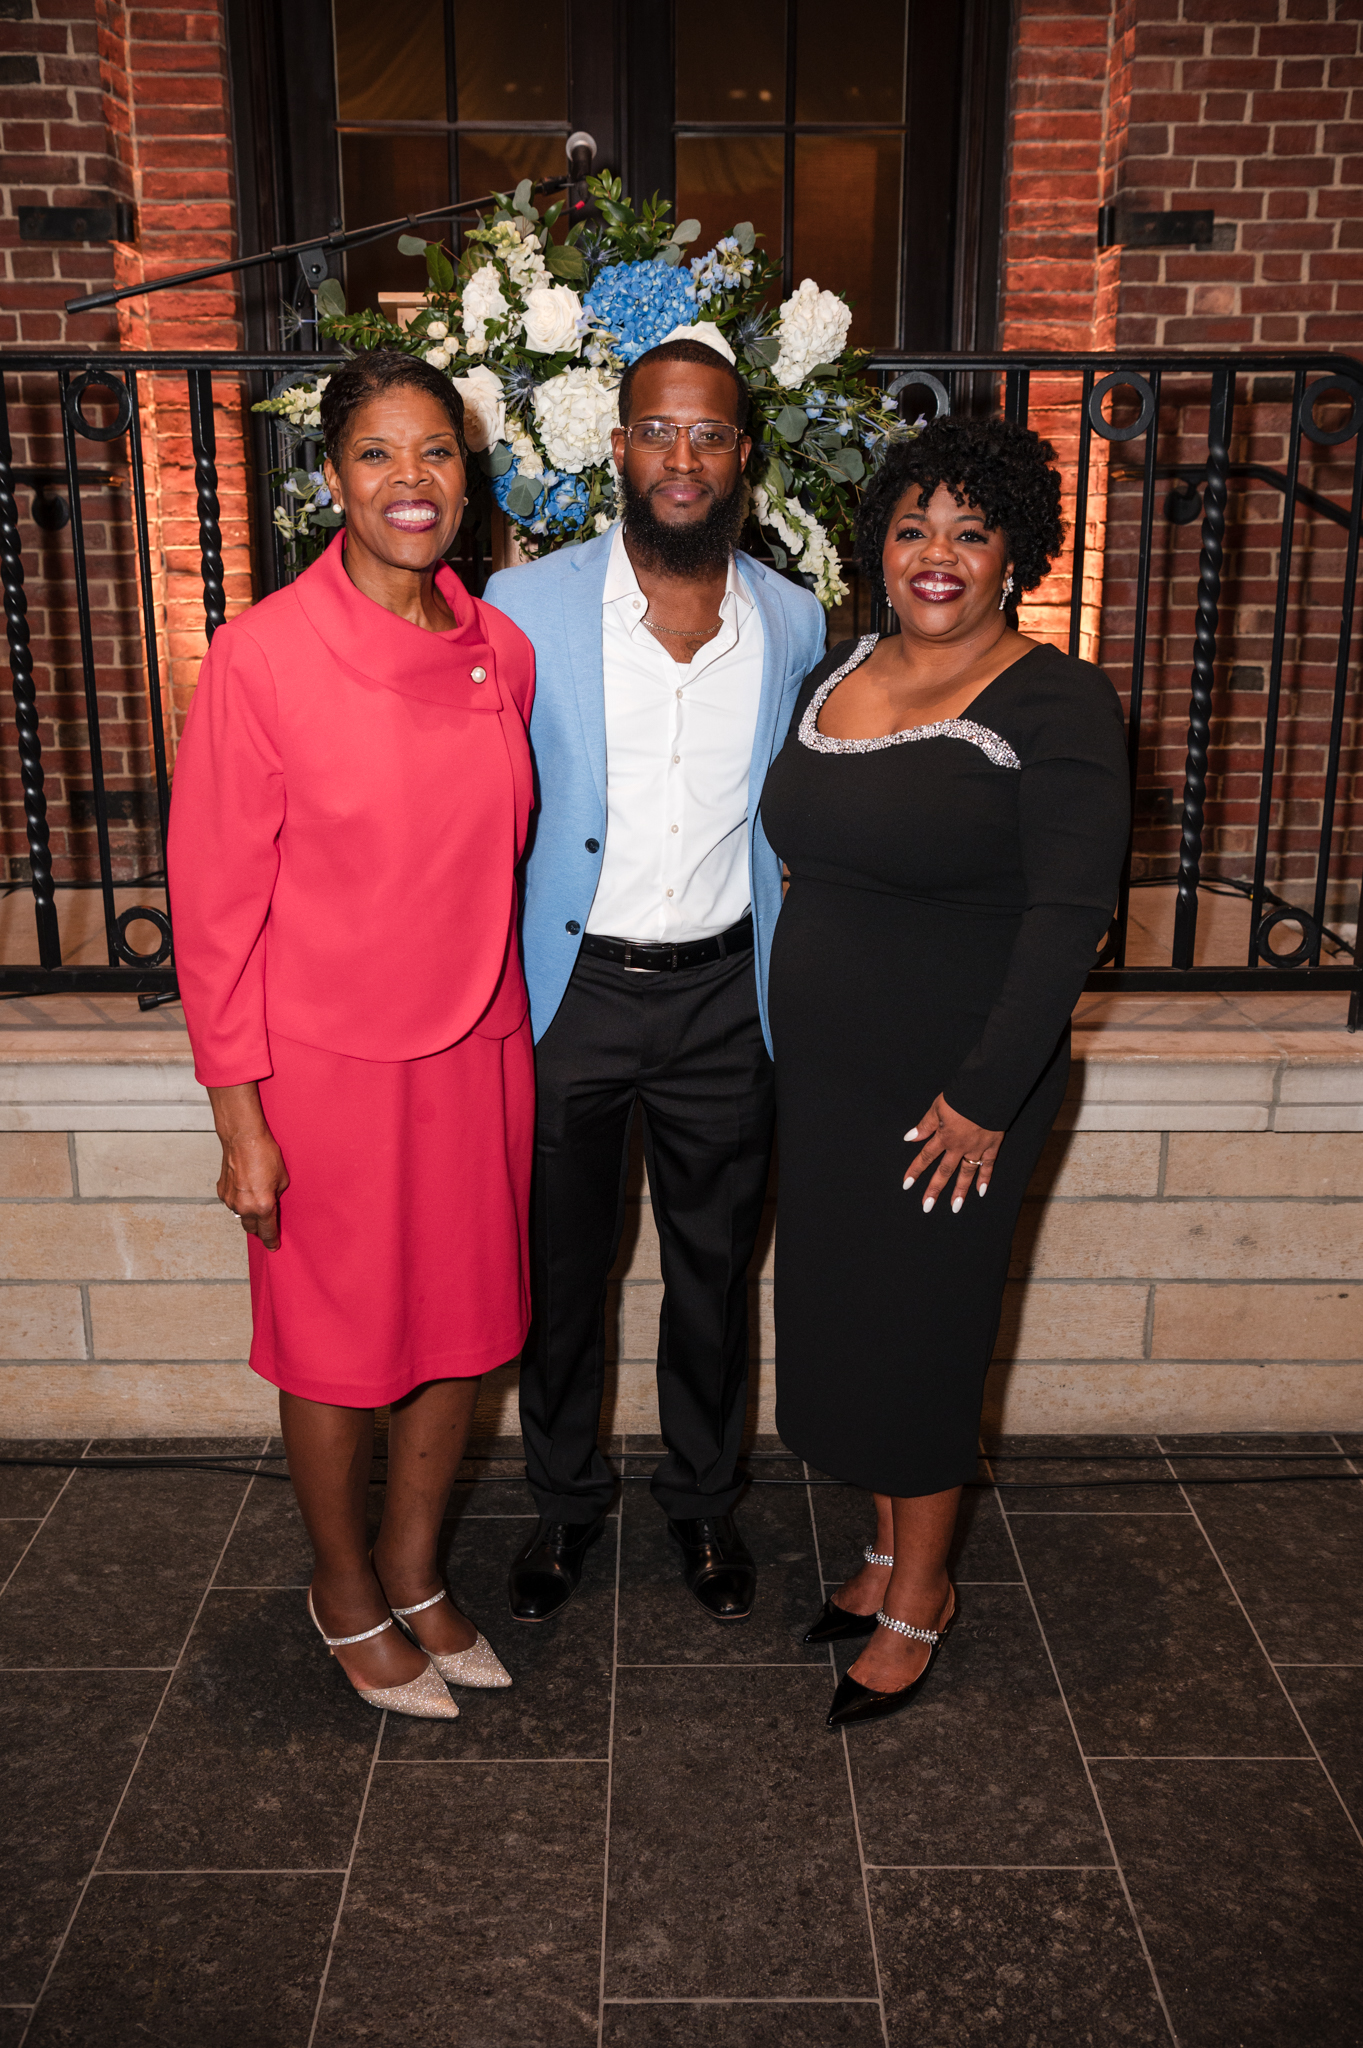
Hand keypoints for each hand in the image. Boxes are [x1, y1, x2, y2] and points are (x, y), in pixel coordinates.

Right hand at [207, 1083, 289, 1251]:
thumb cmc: (265, 1154)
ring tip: (255, 1197)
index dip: (271, 1241)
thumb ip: (277, 1196)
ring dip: (248, 1212)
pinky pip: (232, 1202)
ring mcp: (230, 1200)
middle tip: (266, 1225)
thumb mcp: (282, 1179)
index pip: (267, 1232)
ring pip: (240, 1215)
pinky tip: (245, 1187)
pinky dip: (239, 1199)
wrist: (243, 1139)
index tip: (273, 1247)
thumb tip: (273, 1202)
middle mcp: (244, 1207)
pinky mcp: (221, 1192)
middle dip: (259, 1229)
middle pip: (252, 1228)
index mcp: (263, 1206)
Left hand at [903, 1094, 1002, 1211]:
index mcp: (944, 1137)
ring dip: (960, 1191)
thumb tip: (909, 1138)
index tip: (906, 1184)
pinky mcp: (992, 1145)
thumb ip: (925, 1125)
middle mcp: (959, 1147)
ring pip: (966, 1173)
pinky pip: (988, 1165)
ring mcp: (976, 1148)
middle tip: (927, 1206)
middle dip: (935, 1189)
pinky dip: (985, 1178)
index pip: (926, 1156)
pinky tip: (981, 1191)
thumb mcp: (938, 1107)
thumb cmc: (962, 1096)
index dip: (915, 1170)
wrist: (988, 1091)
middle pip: (944, 1171)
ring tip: (955, 1207)